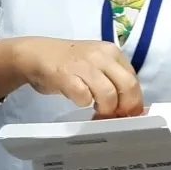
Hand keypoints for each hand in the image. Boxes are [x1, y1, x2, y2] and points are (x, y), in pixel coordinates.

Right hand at [13, 37, 142, 116]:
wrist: (36, 54)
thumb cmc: (69, 63)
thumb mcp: (97, 64)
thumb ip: (113, 79)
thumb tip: (129, 105)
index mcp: (112, 53)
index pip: (134, 79)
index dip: (134, 100)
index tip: (127, 114)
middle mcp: (102, 55)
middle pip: (127, 86)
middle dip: (125, 107)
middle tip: (115, 117)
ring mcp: (84, 64)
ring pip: (108, 94)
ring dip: (105, 109)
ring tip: (96, 111)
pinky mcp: (66, 75)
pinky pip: (84, 97)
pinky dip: (84, 103)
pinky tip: (79, 101)